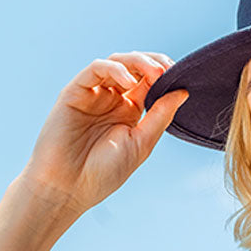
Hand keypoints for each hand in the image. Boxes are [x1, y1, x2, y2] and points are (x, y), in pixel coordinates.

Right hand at [18, 53, 189, 217]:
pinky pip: (96, 69)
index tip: (182, 77)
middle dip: (155, 64)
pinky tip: (129, 80)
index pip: (150, 83)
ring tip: (155, 72)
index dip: (166, 76)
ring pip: (117, 63)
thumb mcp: (141, 144)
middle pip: (136, 68)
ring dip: (138, 62)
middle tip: (169, 70)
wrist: (67, 188)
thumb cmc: (103, 173)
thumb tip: (183, 92)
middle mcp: (112, 99)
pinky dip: (114, 69)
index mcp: (129, 112)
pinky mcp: (75, 91)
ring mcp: (94, 94)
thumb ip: (160, 116)